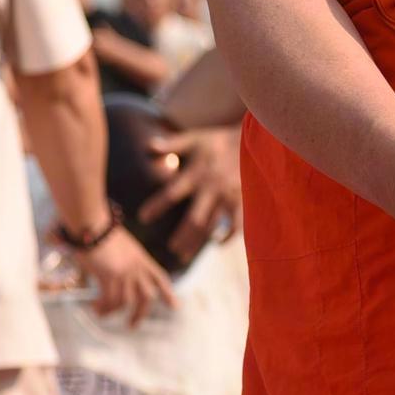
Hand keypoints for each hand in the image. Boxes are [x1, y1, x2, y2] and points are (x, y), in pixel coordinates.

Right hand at [80, 224, 172, 326]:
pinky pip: (110, 299)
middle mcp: (137, 267)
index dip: (167, 293)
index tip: (175, 307)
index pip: (160, 278)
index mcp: (142, 258)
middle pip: (147, 297)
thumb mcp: (119, 247)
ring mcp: (125, 272)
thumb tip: (113, 277)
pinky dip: (103, 307)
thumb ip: (122, 261)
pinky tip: (95, 307)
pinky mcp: (110, 275)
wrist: (92, 223)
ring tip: (101, 314)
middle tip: (132, 325)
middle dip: (140, 313)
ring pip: (127, 302)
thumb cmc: (100, 231)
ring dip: (113, 311)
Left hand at [139, 124, 242, 261]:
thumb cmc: (219, 140)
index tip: (142, 218)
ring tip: (184, 256)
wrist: (252, 140)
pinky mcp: (242, 201)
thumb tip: (148, 146)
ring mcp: (227, 197)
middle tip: (170, 249)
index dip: (156, 206)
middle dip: (180, 236)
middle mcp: (210, 189)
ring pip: (210, 226)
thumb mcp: (195, 138)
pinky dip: (228, 236)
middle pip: (192, 219)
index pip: (171, 193)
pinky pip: (236, 224)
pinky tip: (219, 243)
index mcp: (196, 174)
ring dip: (197, 243)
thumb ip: (172, 144)